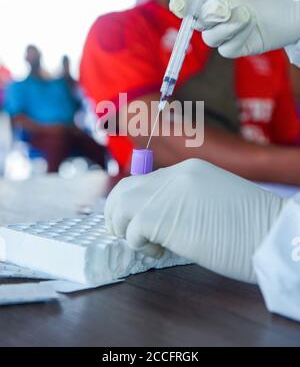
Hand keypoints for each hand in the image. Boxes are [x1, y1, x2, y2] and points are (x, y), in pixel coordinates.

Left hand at [105, 159, 283, 282]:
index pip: (144, 180)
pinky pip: (132, 230)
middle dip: (119, 213)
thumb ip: (185, 200)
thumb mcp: (214, 201)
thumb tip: (159, 216)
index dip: (134, 203)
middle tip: (131, 234)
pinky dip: (139, 245)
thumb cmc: (251, 227)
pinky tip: (161, 250)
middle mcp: (174, 175)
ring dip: (127, 228)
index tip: (137, 222)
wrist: (271, 234)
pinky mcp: (159, 217)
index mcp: (188, 170)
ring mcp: (165, 193)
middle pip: (124, 188)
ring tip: (148, 243)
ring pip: (121, 205)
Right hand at [170, 0, 299, 61]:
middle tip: (220, 7)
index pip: (189, 0)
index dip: (181, 2)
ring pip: (210, 38)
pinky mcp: (245, 45)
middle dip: (203, 15)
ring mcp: (232, 30)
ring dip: (222, 27)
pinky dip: (234, 37)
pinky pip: (228, 49)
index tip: (181, 1)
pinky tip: (250, 22)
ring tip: (245, 13)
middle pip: (197, 21)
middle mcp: (221, 12)